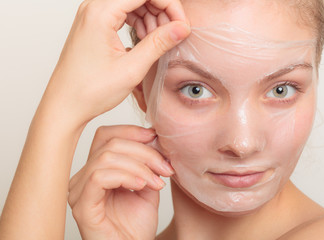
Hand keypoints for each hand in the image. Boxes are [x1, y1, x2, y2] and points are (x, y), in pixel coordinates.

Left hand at [42, 0, 189, 125]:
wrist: (65, 105)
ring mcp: (92, 16)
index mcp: (100, 13)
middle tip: (172, 35)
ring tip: (158, 41)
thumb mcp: (131, 68)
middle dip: (160, 11)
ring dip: (150, 18)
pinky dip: (138, 23)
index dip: (169, 5)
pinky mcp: (94, 26)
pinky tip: (144, 40)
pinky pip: (122, 14)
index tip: (182, 24)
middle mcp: (93, 8)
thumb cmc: (89, 91)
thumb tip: (181, 28)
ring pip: (132, 4)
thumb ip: (158, 44)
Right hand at [68, 125, 173, 239]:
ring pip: (106, 157)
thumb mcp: (147, 185)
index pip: (106, 135)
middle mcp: (83, 177)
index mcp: (97, 169)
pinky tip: (141, 185)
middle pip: (110, 143)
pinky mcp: (81, 205)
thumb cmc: (137, 226)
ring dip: (138, 166)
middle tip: (165, 167)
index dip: (131, 131)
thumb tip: (153, 136)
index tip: (155, 137)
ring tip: (156, 181)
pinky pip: (99, 177)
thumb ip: (147, 163)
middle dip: (143, 151)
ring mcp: (79, 191)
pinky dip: (125, 176)